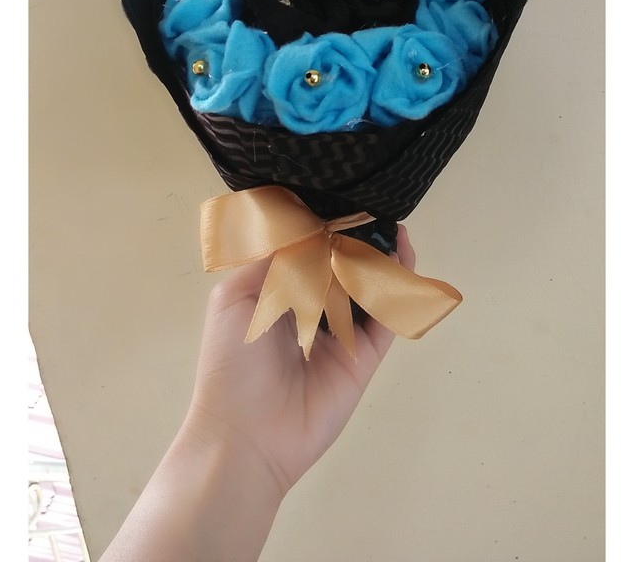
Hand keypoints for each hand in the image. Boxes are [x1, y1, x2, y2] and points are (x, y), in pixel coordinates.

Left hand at [183, 223, 416, 497]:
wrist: (245, 435)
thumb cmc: (231, 362)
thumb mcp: (236, 297)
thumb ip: (273, 259)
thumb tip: (311, 226)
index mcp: (277, 295)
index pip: (306, 253)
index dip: (323, 226)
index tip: (339, 197)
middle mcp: (310, 311)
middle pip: (341, 268)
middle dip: (356, 239)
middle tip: (373, 209)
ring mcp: (339, 335)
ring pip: (367, 289)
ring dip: (382, 259)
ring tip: (393, 227)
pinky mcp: (362, 358)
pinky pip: (385, 318)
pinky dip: (396, 289)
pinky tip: (400, 258)